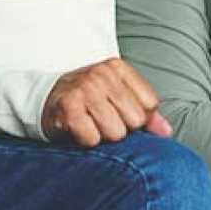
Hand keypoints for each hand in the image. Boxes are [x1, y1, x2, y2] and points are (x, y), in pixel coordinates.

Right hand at [41, 58, 173, 147]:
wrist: (44, 99)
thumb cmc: (87, 101)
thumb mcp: (118, 97)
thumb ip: (146, 114)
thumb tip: (166, 132)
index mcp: (118, 68)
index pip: (150, 105)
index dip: (137, 117)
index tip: (118, 113)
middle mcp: (102, 74)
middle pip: (135, 120)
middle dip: (121, 128)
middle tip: (101, 120)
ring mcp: (85, 89)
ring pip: (115, 133)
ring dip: (102, 136)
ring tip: (90, 124)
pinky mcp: (68, 108)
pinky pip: (92, 139)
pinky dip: (86, 141)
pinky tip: (77, 129)